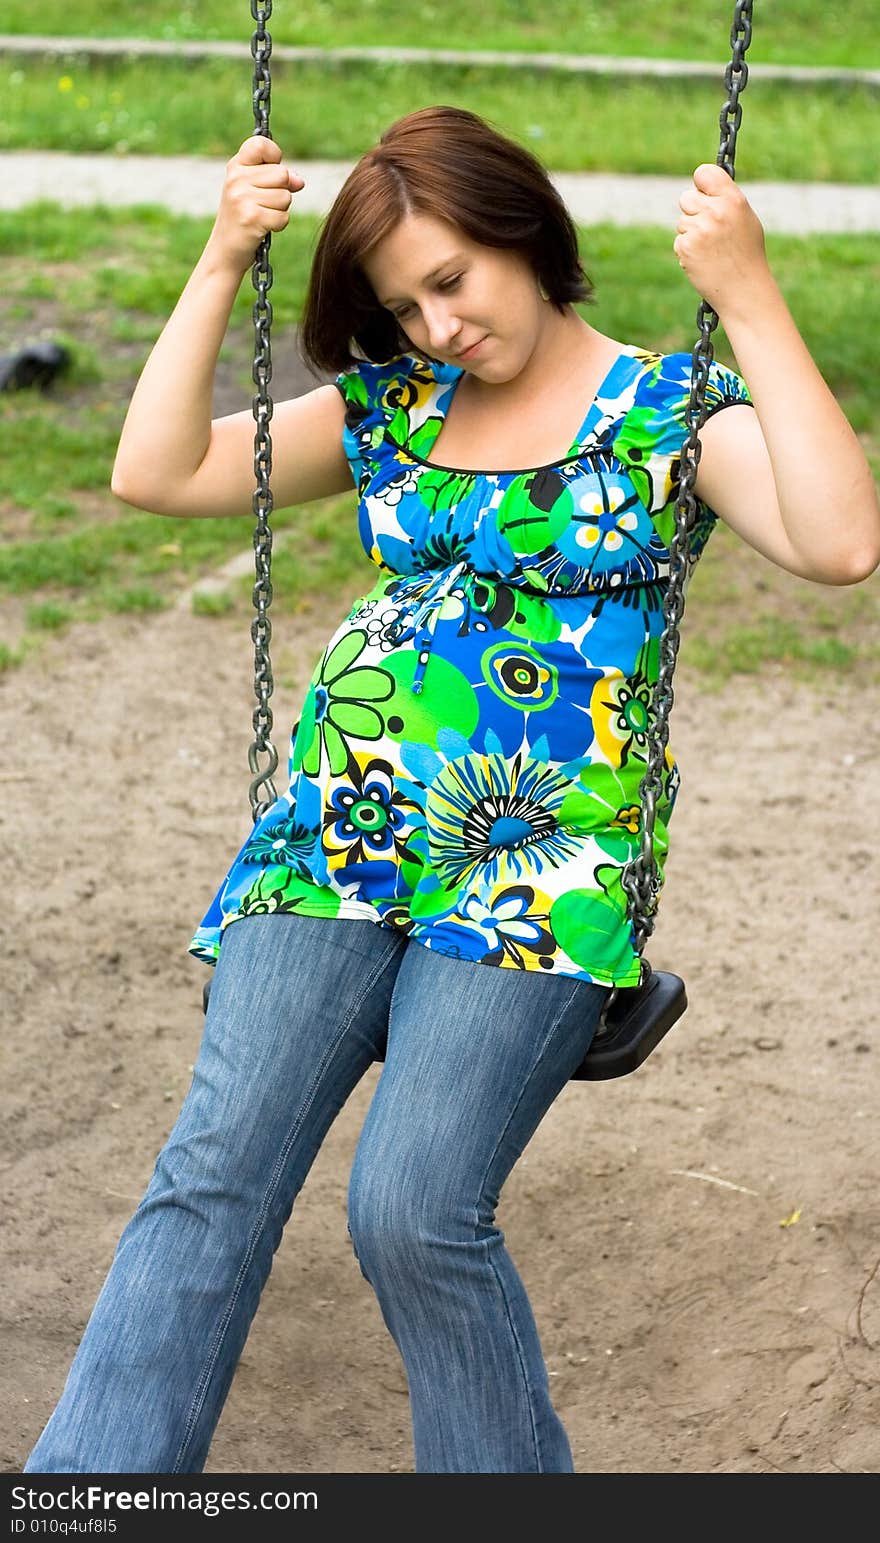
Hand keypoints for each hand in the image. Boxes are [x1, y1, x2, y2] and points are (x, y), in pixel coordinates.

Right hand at [208, 133, 305, 271]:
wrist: (225, 252)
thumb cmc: (243, 219)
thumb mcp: (253, 192)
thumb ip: (276, 180)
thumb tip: (299, 182)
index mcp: (235, 167)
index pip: (260, 144)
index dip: (274, 155)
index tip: (272, 167)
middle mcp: (236, 179)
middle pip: (282, 174)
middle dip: (281, 191)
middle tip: (263, 204)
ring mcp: (242, 198)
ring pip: (285, 196)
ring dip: (280, 210)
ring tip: (262, 217)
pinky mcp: (251, 218)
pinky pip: (283, 216)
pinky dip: (278, 225)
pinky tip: (263, 228)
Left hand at [673, 163, 769, 315]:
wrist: (744, 290)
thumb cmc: (746, 254)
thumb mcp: (745, 219)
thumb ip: (725, 200)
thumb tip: (703, 186)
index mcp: (733, 200)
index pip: (704, 173)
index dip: (700, 183)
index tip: (702, 192)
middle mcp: (716, 211)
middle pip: (686, 197)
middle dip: (693, 211)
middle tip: (709, 229)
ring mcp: (699, 230)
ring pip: (682, 221)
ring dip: (691, 233)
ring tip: (710, 249)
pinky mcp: (686, 247)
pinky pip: (679, 240)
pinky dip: (687, 250)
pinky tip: (703, 260)